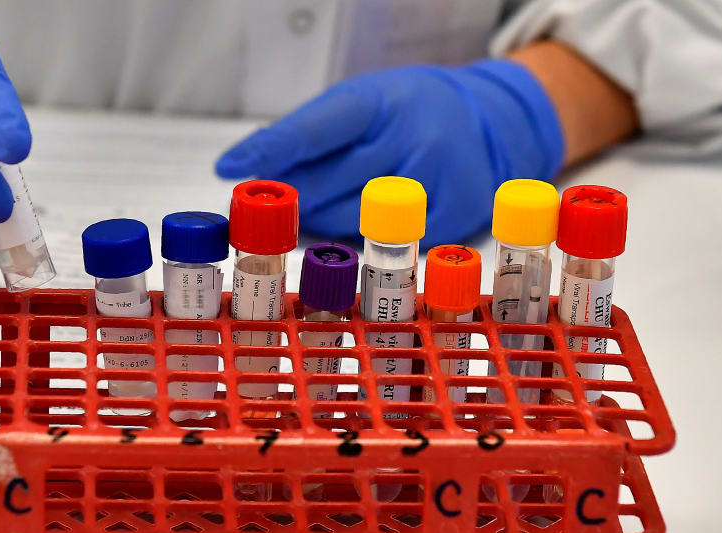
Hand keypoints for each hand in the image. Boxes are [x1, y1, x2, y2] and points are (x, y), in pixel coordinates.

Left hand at [216, 61, 563, 245]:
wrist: (490, 120)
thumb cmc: (405, 112)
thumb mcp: (360, 104)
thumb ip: (309, 134)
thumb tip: (246, 166)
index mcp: (378, 101)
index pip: (313, 130)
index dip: (269, 152)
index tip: (230, 168)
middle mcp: (409, 136)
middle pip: (327, 184)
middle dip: (291, 198)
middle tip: (269, 204)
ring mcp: (434, 178)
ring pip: (353, 219)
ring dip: (322, 221)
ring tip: (318, 209)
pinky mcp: (453, 213)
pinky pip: (387, 241)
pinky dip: (361, 238)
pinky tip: (357, 224)